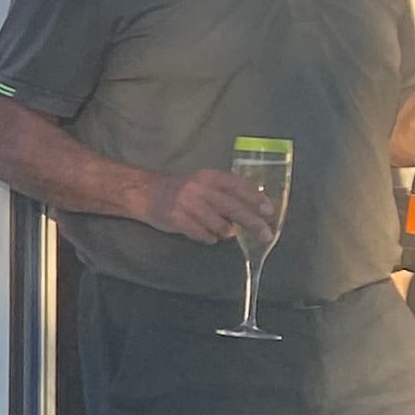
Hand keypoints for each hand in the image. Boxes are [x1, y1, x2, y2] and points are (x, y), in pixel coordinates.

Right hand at [147, 167, 267, 242]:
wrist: (145, 193)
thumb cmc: (182, 189)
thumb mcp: (204, 182)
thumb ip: (226, 191)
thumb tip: (255, 206)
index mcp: (209, 176)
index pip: (238, 185)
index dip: (255, 198)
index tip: (269, 210)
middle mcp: (200, 188)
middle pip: (233, 208)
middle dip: (252, 222)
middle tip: (265, 234)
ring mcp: (187, 204)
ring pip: (219, 224)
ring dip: (226, 232)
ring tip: (225, 232)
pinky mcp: (177, 219)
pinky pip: (202, 234)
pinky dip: (209, 238)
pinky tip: (208, 237)